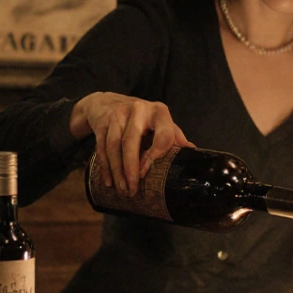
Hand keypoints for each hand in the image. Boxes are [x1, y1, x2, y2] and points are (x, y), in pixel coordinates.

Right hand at [69, 91, 192, 194]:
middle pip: (131, 141)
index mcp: (158, 112)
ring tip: (122, 189)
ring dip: (117, 171)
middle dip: (131, 167)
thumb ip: (174, 135)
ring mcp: (117, 114)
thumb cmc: (140, 117)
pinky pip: (101, 147)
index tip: (147, 174)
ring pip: (114, 146)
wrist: (107, 103)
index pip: (162, 136)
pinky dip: (104, 167)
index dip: (155, 157)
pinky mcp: (102, 122)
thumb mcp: (160, 121)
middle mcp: (138, 110)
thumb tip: (191, 152)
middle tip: (132, 189)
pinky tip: (108, 181)